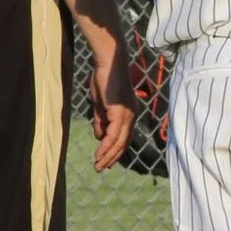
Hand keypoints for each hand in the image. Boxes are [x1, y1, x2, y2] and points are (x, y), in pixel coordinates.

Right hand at [87, 50, 136, 171]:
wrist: (107, 62)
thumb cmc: (103, 78)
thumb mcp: (100, 104)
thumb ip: (101, 120)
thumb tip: (100, 137)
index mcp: (128, 113)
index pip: (123, 137)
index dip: (115, 151)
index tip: (106, 161)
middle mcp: (131, 116)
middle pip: (123, 143)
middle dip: (112, 158)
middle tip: (101, 169)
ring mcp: (127, 115)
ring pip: (119, 143)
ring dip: (108, 156)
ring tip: (98, 166)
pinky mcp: (120, 113)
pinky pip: (113, 136)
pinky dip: (106, 147)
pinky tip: (99, 155)